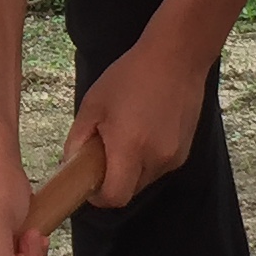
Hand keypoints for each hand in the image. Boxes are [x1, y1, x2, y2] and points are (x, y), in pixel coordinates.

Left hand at [69, 34, 209, 211]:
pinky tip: (144, 130)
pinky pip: (159, 167)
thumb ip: (77, 139)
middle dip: (114, 180)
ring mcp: (174, 157)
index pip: (115, 197)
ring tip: (126, 135)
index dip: (99, 197)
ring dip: (131, 169)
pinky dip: (147, 159)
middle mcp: (156, 158)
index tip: (90, 182)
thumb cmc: (130, 77)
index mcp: (130, 148)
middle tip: (104, 152)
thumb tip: (70, 164)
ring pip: (145, 180)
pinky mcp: (185, 151)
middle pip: (130, 191)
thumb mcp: (93, 104)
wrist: (176, 58)